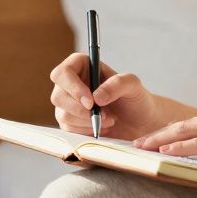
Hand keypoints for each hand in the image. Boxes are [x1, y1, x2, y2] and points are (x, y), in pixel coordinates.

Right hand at [49, 52, 166, 140]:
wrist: (139, 123)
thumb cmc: (135, 99)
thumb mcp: (133, 85)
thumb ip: (118, 84)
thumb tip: (96, 96)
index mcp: (82, 66)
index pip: (62, 73)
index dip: (72, 87)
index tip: (90, 102)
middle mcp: (71, 84)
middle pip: (57, 96)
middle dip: (80, 109)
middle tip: (103, 114)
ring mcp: (68, 104)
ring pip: (62, 114)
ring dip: (87, 121)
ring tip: (108, 119)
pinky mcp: (69, 122)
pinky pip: (68, 129)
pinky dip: (86, 131)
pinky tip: (101, 127)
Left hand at [133, 106, 196, 184]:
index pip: (187, 124)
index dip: (164, 133)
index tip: (147, 141)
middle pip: (180, 125)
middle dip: (155, 135)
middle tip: (135, 144)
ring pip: (185, 132)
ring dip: (160, 140)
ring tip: (142, 149)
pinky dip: (179, 148)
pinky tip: (164, 153)